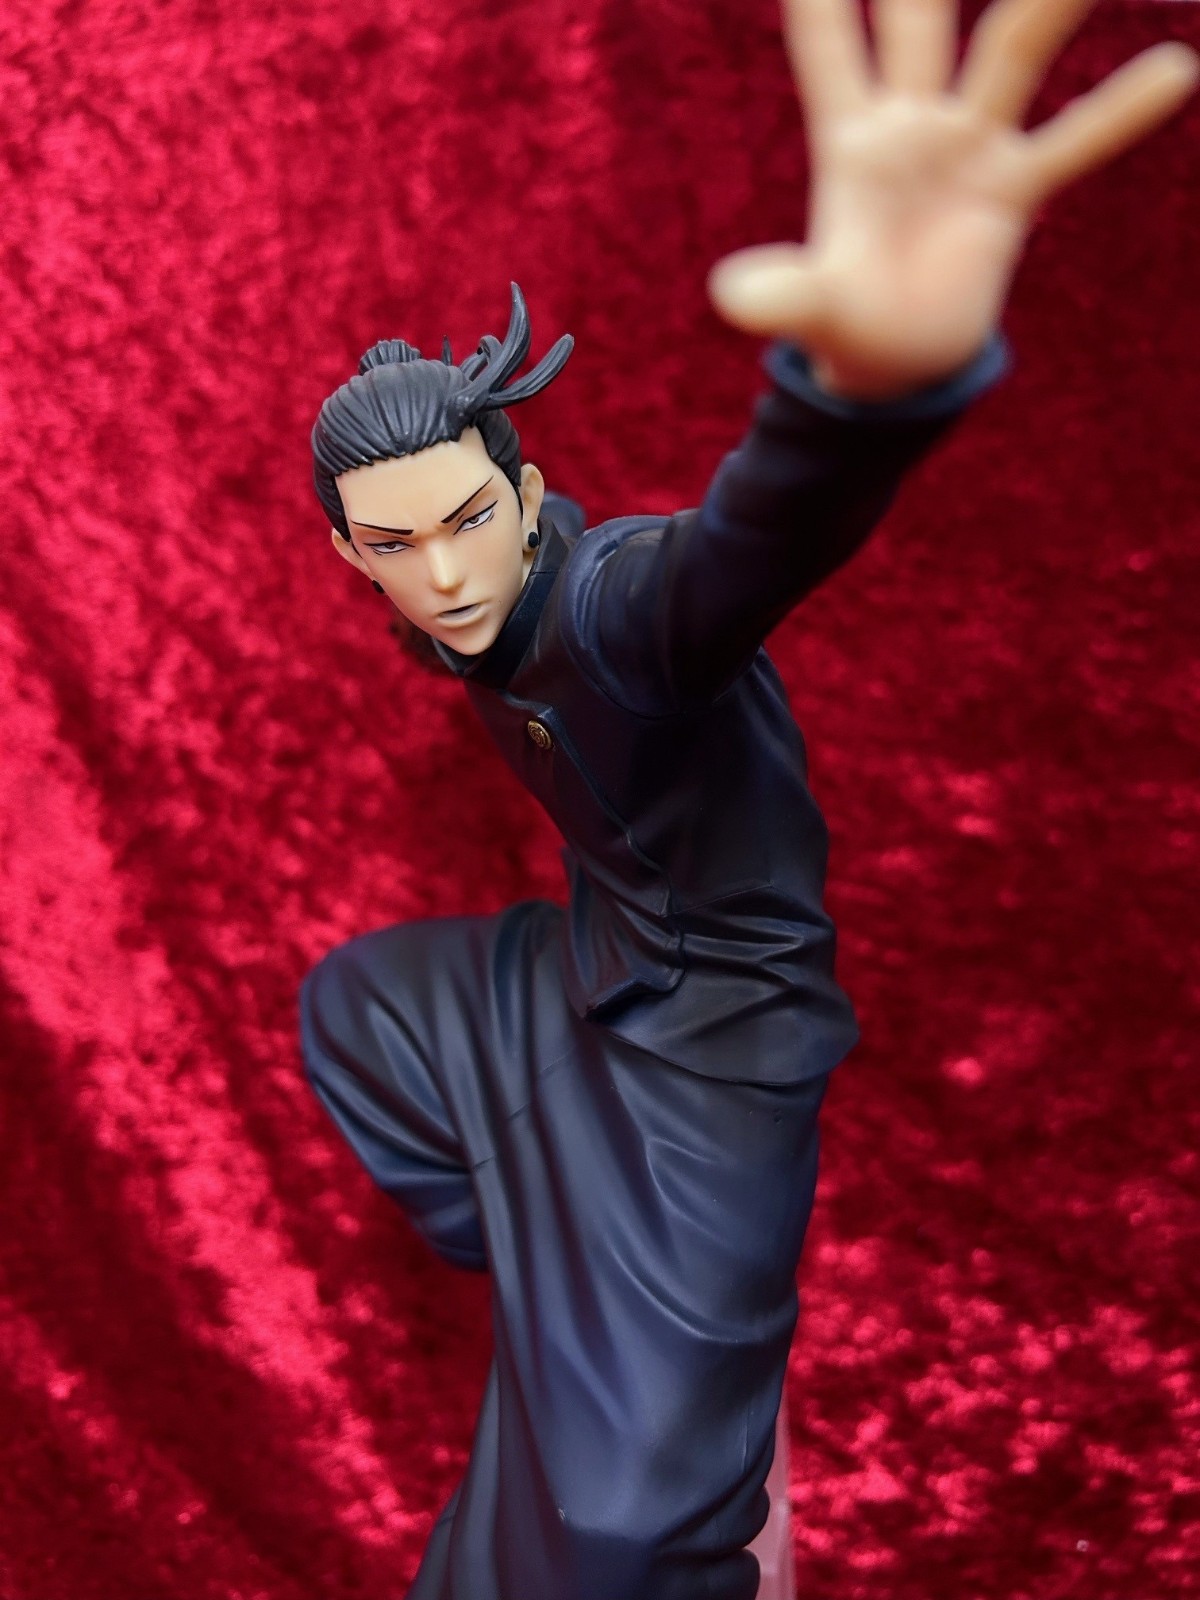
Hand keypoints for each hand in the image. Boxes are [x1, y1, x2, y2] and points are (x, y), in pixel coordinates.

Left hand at [709, 0, 1198, 398]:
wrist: (898, 362)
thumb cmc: (845, 323)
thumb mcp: (810, 311)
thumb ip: (779, 297)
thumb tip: (729, 296)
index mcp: (848, 139)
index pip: (825, 40)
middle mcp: (911, 125)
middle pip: (919, 16)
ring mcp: (966, 149)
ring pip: (1009, 53)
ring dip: (1044, 4)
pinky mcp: (1011, 192)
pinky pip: (1071, 141)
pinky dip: (1117, 114)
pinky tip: (1173, 69)